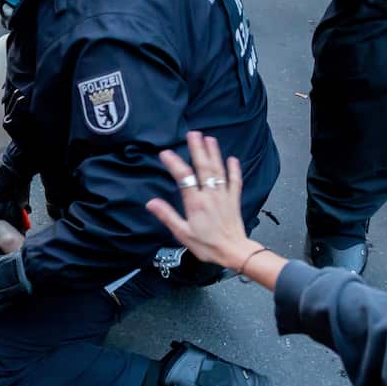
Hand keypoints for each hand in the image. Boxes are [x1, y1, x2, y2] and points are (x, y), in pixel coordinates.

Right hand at [145, 132, 259, 270]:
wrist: (233, 252)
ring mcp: (224, 196)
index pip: (184, 178)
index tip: (165, 153)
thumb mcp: (182, 234)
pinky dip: (234, 169)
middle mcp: (210, 195)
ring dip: (214, 154)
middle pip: (203, 168)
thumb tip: (151, 203)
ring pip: (219, 171)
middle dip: (198, 149)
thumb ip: (167, 216)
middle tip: (193, 134)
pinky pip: (235, 181)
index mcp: (196, 203)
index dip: (174, 164)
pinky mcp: (234, 200)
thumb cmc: (207, 245)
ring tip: (209, 139)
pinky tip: (232, 159)